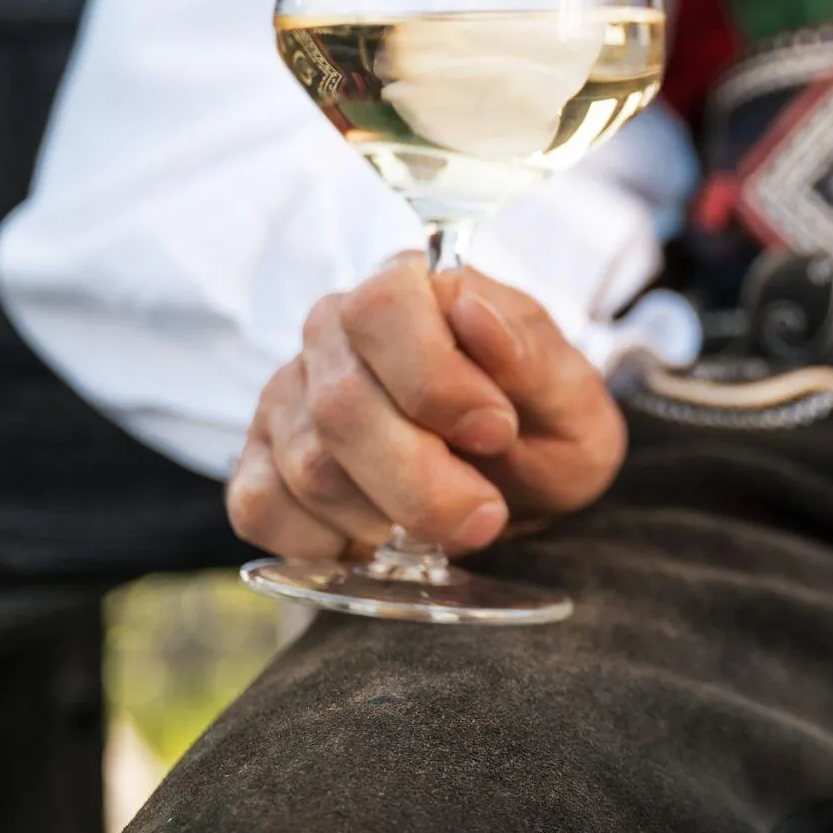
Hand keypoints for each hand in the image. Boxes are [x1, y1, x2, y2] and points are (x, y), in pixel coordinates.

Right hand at [226, 256, 625, 559]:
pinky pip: (261, 508)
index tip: (496, 431)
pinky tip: (378, 541)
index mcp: (413, 289)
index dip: (435, 382)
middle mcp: (333, 330)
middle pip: (341, 406)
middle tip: (484, 515)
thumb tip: (474, 313)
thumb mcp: (573, 400)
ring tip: (444, 522)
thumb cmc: (543, 430)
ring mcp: (287, 396)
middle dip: (421, 481)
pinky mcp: (259, 460)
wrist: (520, 485)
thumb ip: (533, 359)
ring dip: (388, 517)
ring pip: (309, 468)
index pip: (382, 310)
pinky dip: (326, 544)